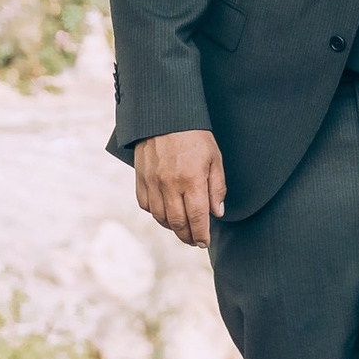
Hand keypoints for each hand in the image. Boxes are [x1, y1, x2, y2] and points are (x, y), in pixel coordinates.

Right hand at [134, 130, 225, 247]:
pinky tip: (166, 212)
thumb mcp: (214, 158)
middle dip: (187, 236)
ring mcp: (152, 182)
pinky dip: (156, 214)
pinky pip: (146, 206)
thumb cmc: (194, 135)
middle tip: (194, 240)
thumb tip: (217, 213)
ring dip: (172, 227)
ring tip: (182, 228)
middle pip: (178, 223)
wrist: (165, 115)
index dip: (201, 235)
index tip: (204, 242)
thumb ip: (217, 187)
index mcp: (192, 179)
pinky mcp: (140, 178)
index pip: (198, 218)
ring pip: (160, 217)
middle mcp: (170, 184)